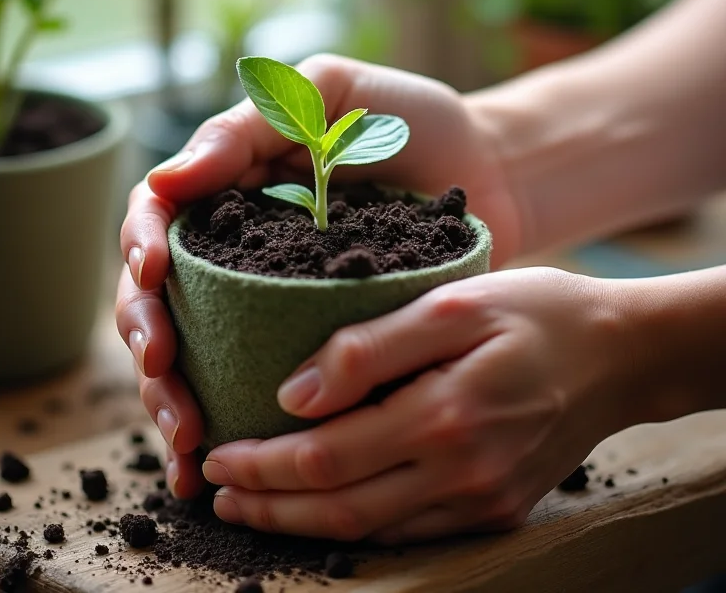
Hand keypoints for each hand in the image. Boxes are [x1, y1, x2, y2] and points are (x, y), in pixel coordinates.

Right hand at [116, 53, 522, 498]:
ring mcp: (273, 293)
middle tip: (164, 378)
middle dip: (149, 339)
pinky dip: (229, 417)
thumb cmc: (412, 120)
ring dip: (175, 396)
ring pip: (198, 347)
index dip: (140, 244)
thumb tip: (165, 182)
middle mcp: (242, 244)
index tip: (153, 275)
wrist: (493, 171)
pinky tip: (214, 453)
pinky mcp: (313, 333)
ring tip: (187, 440)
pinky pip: (257, 375)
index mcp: (232, 182)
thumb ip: (251, 127)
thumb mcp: (329, 94)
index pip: (158, 215)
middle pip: (162, 296)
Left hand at [201, 267, 643, 542]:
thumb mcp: (453, 303)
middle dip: (268, 505)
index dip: (264, 463)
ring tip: (253, 508)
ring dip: (303, 522)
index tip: (218, 454)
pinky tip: (327, 508)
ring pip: (371, 529)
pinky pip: (412, 531)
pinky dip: (357, 525)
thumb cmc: (535, 313)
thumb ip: (371, 348)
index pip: (328, 457)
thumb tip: (293, 394)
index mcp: (445, 415)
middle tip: (216, 491)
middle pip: (340, 507)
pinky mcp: (496, 507)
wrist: (618, 354)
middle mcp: (461, 473)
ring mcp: (482, 499)